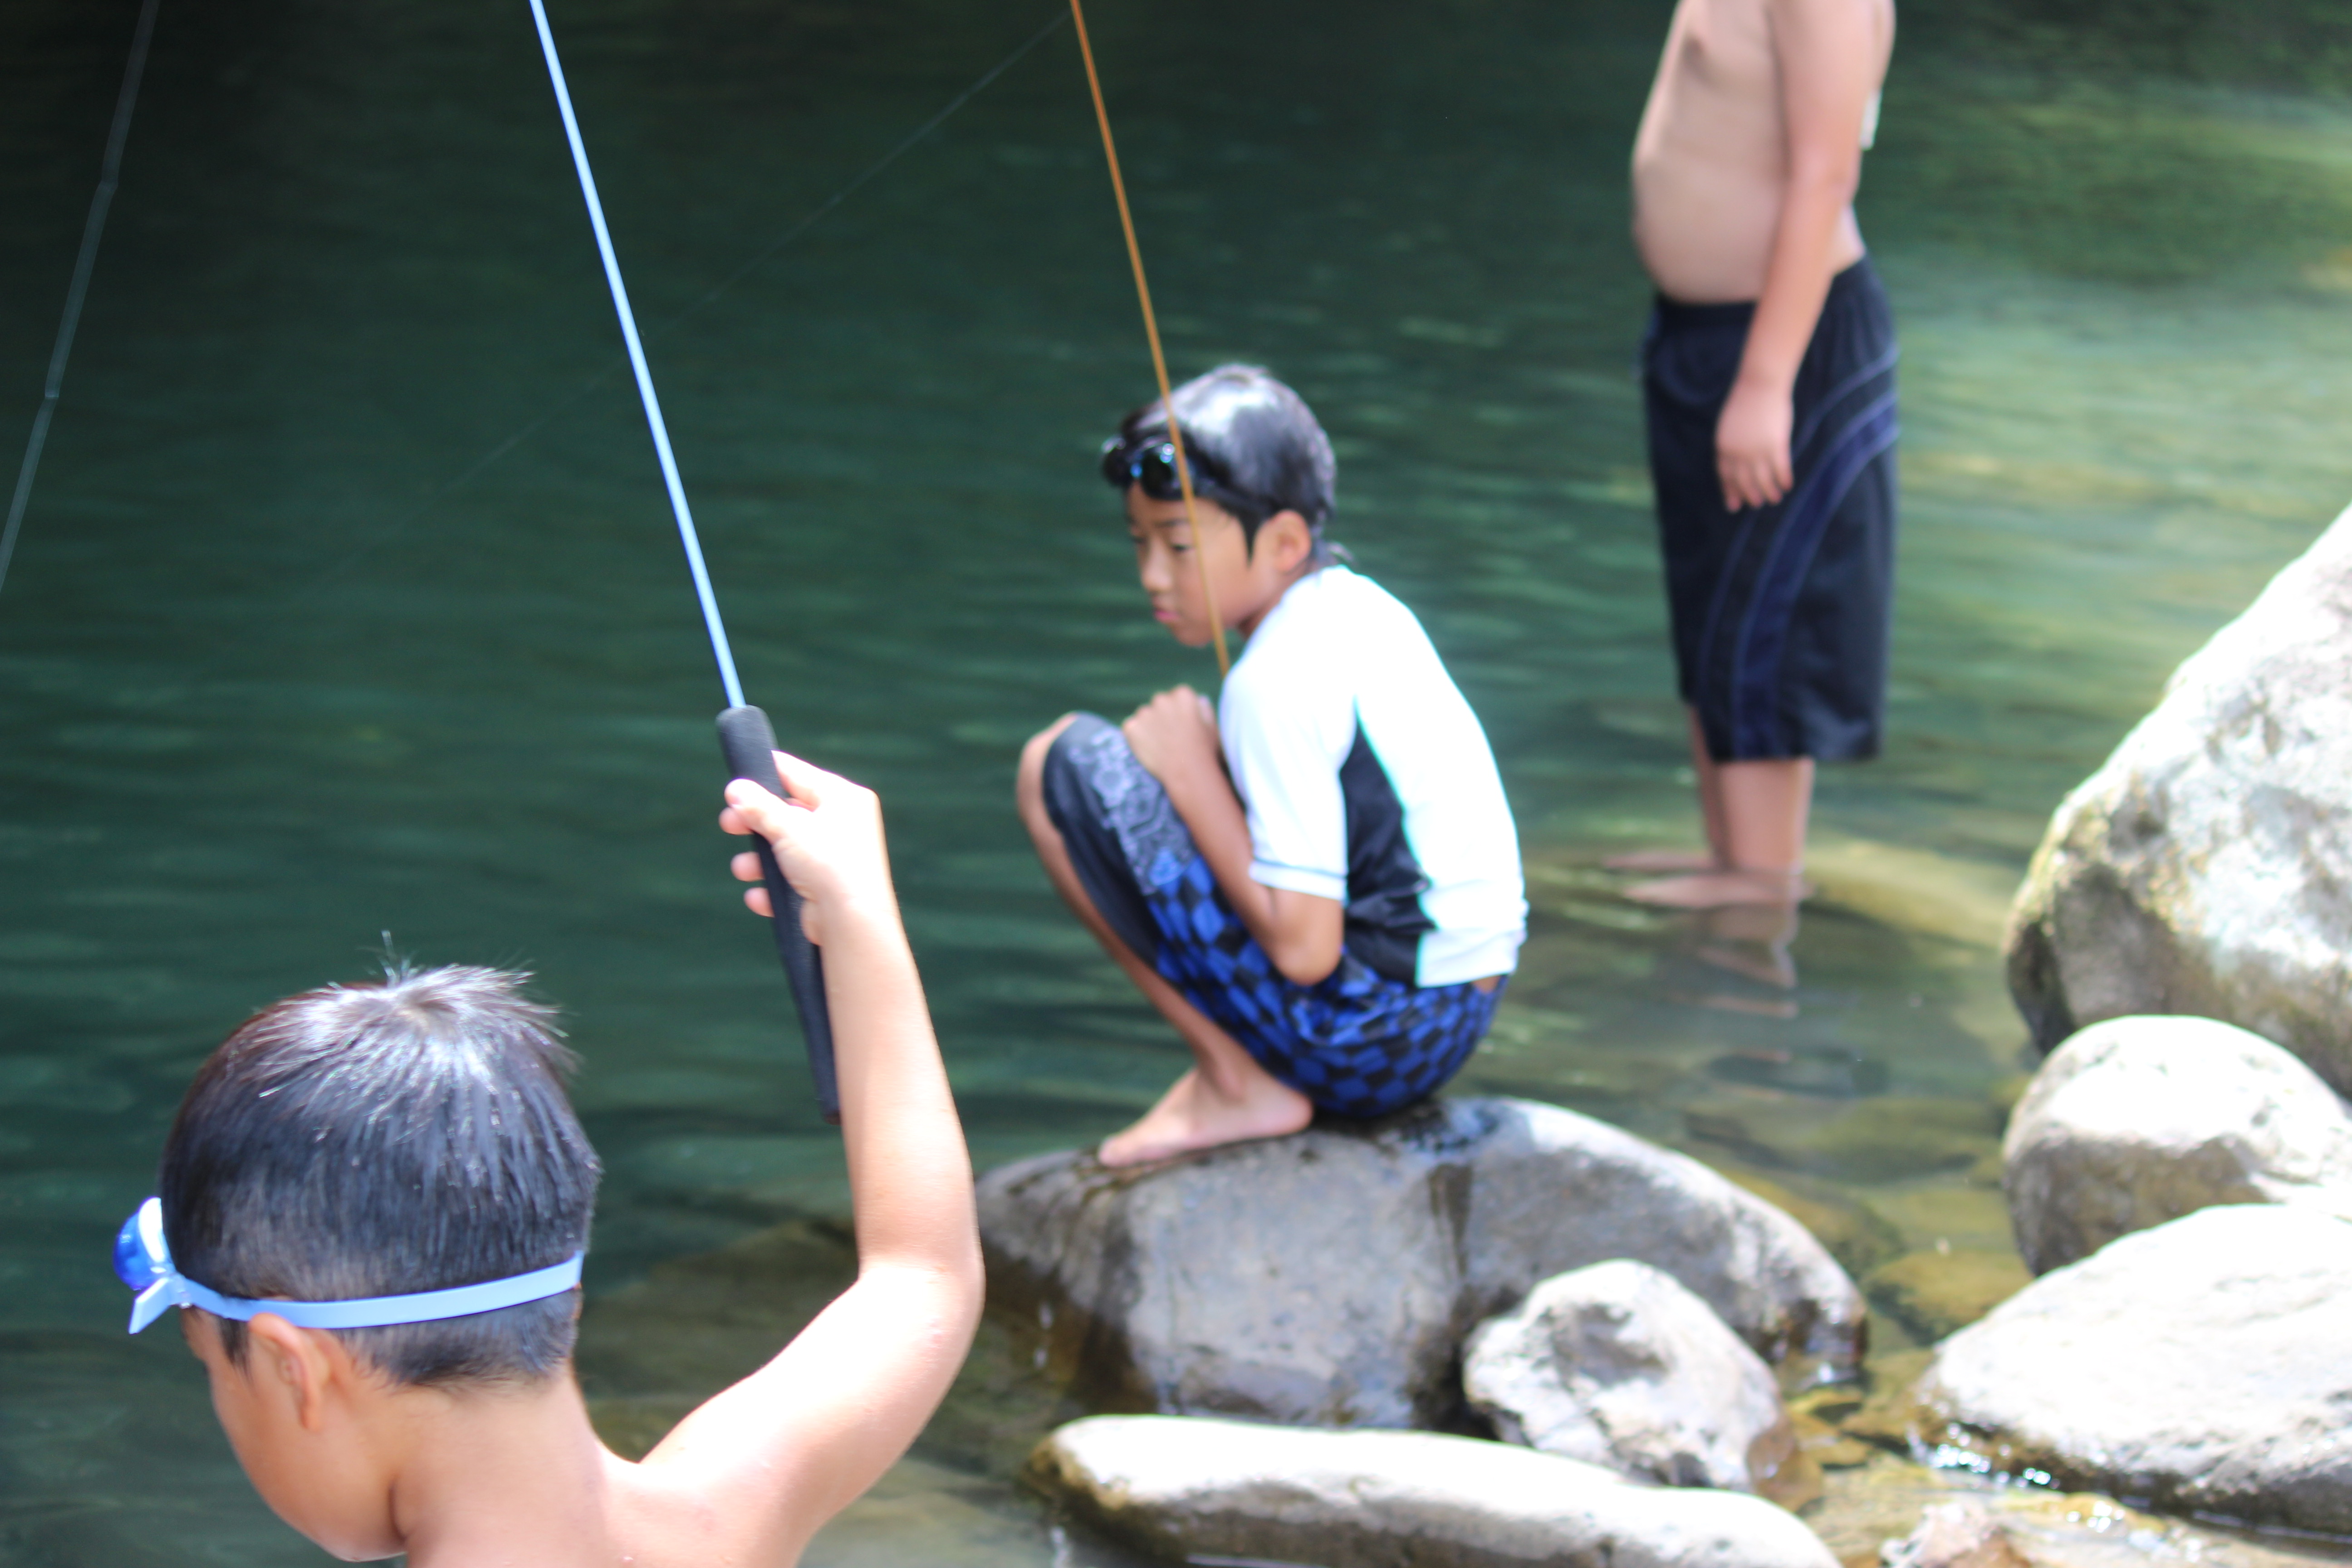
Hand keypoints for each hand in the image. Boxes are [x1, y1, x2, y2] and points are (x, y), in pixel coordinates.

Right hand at [720, 751, 893, 944]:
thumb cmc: (828, 864)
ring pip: (785, 851)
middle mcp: (843, 825)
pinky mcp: (826, 888)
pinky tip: (759, 896)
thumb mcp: (788, 827)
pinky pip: (791, 882)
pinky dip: (773, 889)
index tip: (738, 779)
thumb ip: (759, 807)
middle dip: (754, 822)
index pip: (798, 774)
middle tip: (728, 823)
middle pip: (787, 814)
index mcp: (843, 798)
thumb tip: (736, 789)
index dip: (765, 773)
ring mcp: (835, 858)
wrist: (850, 921)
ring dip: (758, 861)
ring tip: (743, 869)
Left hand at [1121, 686, 1221, 791]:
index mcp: (1183, 695)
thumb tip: (1199, 700)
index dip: (1181, 713)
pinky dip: (1137, 737)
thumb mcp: (1212, 727)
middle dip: (1163, 716)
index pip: (1178, 697)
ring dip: (1150, 726)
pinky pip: (1131, 728)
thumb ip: (1204, 709)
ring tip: (1161, 746)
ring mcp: (1145, 712)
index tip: (1184, 727)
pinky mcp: (1131, 727)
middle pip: (1160, 704)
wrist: (1187, 772)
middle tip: (1171, 738)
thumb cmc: (1204, 751)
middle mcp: (1162, 699)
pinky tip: (1150, 750)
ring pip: (1145, 716)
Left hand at [1716, 376, 1794, 509]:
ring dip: (1769, 492)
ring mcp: (1756, 450)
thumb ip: (1731, 444)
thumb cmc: (1746, 401)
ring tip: (1774, 499)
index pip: (1725, 475)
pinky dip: (1783, 480)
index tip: (1733, 505)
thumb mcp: (1729, 425)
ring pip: (1763, 480)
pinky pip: (1780, 469)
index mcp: (1723, 446)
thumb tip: (1737, 462)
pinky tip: (1787, 486)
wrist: (1760, 384)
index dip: (1730, 491)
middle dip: (1750, 495)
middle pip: (1744, 481)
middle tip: (1756, 503)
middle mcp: (1738, 452)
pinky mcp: (1776, 445)